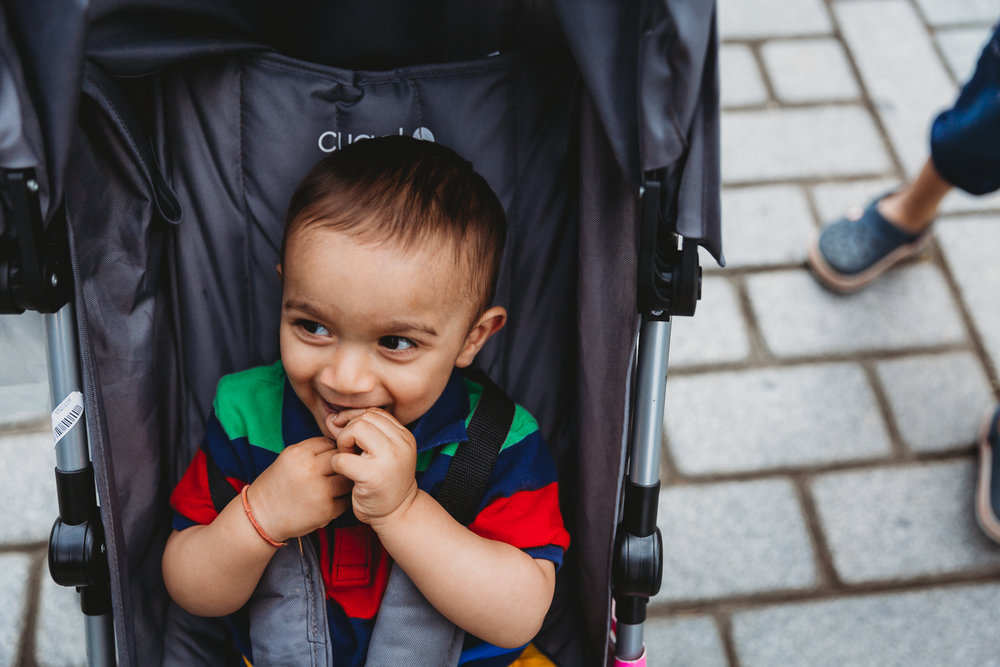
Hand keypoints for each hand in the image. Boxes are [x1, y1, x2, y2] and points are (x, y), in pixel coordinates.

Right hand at [247, 437, 353, 542]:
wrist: (261, 517)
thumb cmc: (276, 486)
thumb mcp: (287, 460)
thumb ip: (311, 451)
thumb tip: (341, 447)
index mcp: (298, 454)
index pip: (328, 442)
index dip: (329, 450)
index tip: (324, 460)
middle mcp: (310, 470)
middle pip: (341, 458)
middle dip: (340, 464)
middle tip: (332, 473)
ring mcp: (320, 491)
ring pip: (348, 478)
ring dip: (344, 482)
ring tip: (332, 486)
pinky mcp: (327, 510)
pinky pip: (346, 499)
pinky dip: (341, 500)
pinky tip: (328, 501)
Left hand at [327, 408, 418, 526]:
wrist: (396, 514)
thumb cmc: (383, 483)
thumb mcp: (378, 453)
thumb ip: (359, 433)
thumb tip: (331, 418)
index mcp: (404, 436)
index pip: (374, 413)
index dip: (356, 421)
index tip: (350, 439)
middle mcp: (401, 443)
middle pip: (363, 418)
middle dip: (349, 432)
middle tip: (350, 452)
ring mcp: (389, 458)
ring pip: (355, 429)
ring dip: (343, 444)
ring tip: (349, 460)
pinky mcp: (373, 475)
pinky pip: (342, 458)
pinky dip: (337, 464)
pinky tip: (345, 474)